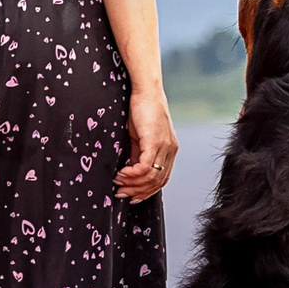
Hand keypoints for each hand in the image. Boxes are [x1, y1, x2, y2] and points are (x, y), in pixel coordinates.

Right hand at [114, 85, 177, 201]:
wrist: (146, 91)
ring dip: (132, 183)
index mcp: (169, 150)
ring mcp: (164, 147)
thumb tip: (130, 171)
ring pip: (151, 177)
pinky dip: (132, 173)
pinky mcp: (154, 142)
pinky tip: (121, 173)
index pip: (162, 179)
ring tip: (118, 183)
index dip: (147, 191)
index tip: (132, 196)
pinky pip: (145, 166)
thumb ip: (138, 153)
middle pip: (157, 182)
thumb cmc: (141, 110)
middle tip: (121, 193)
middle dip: (138, 191)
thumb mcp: (140, 137)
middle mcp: (170, 150)